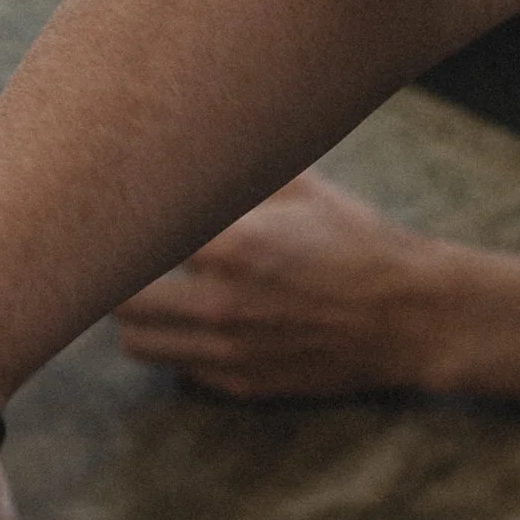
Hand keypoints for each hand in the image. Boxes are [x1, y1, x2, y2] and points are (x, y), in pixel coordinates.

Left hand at [115, 171, 451, 399]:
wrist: (408, 317)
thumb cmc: (357, 243)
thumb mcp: (302, 187)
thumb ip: (239, 167)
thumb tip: (190, 135)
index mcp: (232, 246)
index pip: (138, 239)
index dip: (118, 225)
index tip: (112, 214)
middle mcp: (221, 306)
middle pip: (122, 301)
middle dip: (117, 277)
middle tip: (123, 257)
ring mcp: (229, 353)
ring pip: (140, 344)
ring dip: (137, 319)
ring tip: (149, 292)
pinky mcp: (242, 385)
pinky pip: (179, 370)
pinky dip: (175, 347)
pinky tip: (192, 323)